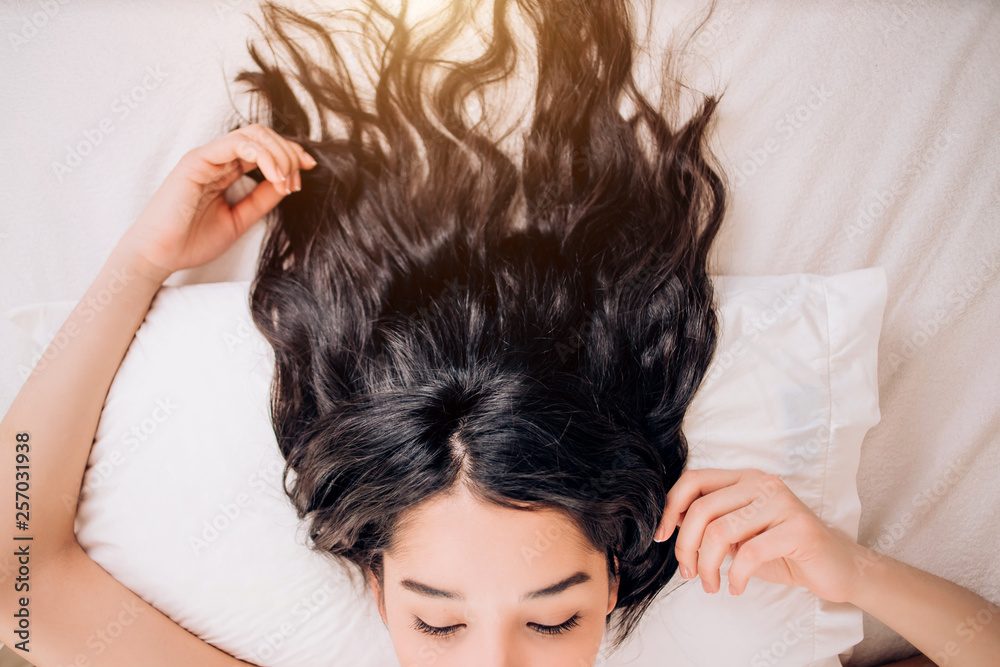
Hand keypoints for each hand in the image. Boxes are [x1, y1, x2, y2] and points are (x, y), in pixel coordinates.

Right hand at [116, 123, 316, 280]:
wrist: (160, 256)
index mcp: (227, 170)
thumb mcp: (241, 219)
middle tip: (297, 180)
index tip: (309, 168)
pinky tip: (275, 177)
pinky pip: (237, 144)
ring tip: (287, 182)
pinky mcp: (197, 160)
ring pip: (254, 135)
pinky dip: (264, 157)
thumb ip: (262, 199)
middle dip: (289, 153)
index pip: (264, 148)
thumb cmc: (192, 240)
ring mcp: (207, 157)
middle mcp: (218, 159)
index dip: (290, 153)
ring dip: (280, 154)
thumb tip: (289, 183)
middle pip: (263, 136)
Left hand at [653, 468, 864, 603]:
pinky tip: (736, 587)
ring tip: (711, 585)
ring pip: (720, 532)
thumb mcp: (739, 535)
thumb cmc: (782, 551)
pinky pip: (749, 553)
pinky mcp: (798, 529)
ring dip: (707, 566)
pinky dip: (736, 576)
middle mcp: (762, 483)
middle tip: (688, 574)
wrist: (836, 568)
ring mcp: (781, 503)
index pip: (693, 480)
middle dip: (685, 547)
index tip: (660, 537)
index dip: (669, 508)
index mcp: (744, 479)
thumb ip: (711, 524)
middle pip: (701, 509)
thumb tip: (670, 525)